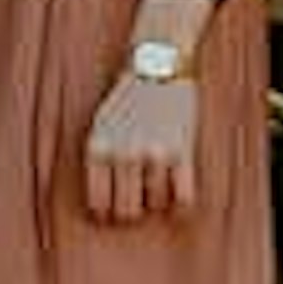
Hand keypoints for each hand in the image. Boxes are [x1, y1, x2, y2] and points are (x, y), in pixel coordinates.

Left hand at [81, 69, 199, 225]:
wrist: (157, 67)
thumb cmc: (126, 99)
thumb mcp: (99, 126)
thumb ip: (99, 159)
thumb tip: (100, 203)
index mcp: (98, 149)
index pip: (98, 202)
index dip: (105, 214)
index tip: (111, 216)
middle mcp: (124, 154)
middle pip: (127, 210)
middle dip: (131, 213)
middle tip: (136, 206)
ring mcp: (154, 153)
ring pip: (156, 204)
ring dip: (157, 202)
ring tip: (156, 188)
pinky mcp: (182, 151)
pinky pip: (184, 197)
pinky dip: (182, 205)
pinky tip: (178, 201)